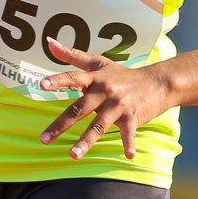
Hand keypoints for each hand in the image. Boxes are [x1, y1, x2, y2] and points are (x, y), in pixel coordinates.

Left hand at [37, 37, 174, 159]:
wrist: (155, 82)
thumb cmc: (121, 74)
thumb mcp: (98, 62)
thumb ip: (72, 55)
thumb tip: (49, 43)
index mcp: (94, 78)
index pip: (73, 77)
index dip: (57, 81)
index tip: (41, 85)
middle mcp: (104, 91)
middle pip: (79, 108)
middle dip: (61, 124)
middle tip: (44, 139)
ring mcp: (118, 105)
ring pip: (99, 124)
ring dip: (86, 141)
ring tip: (73, 155)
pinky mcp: (132, 117)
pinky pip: (129, 132)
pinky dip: (129, 143)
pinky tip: (129, 156)